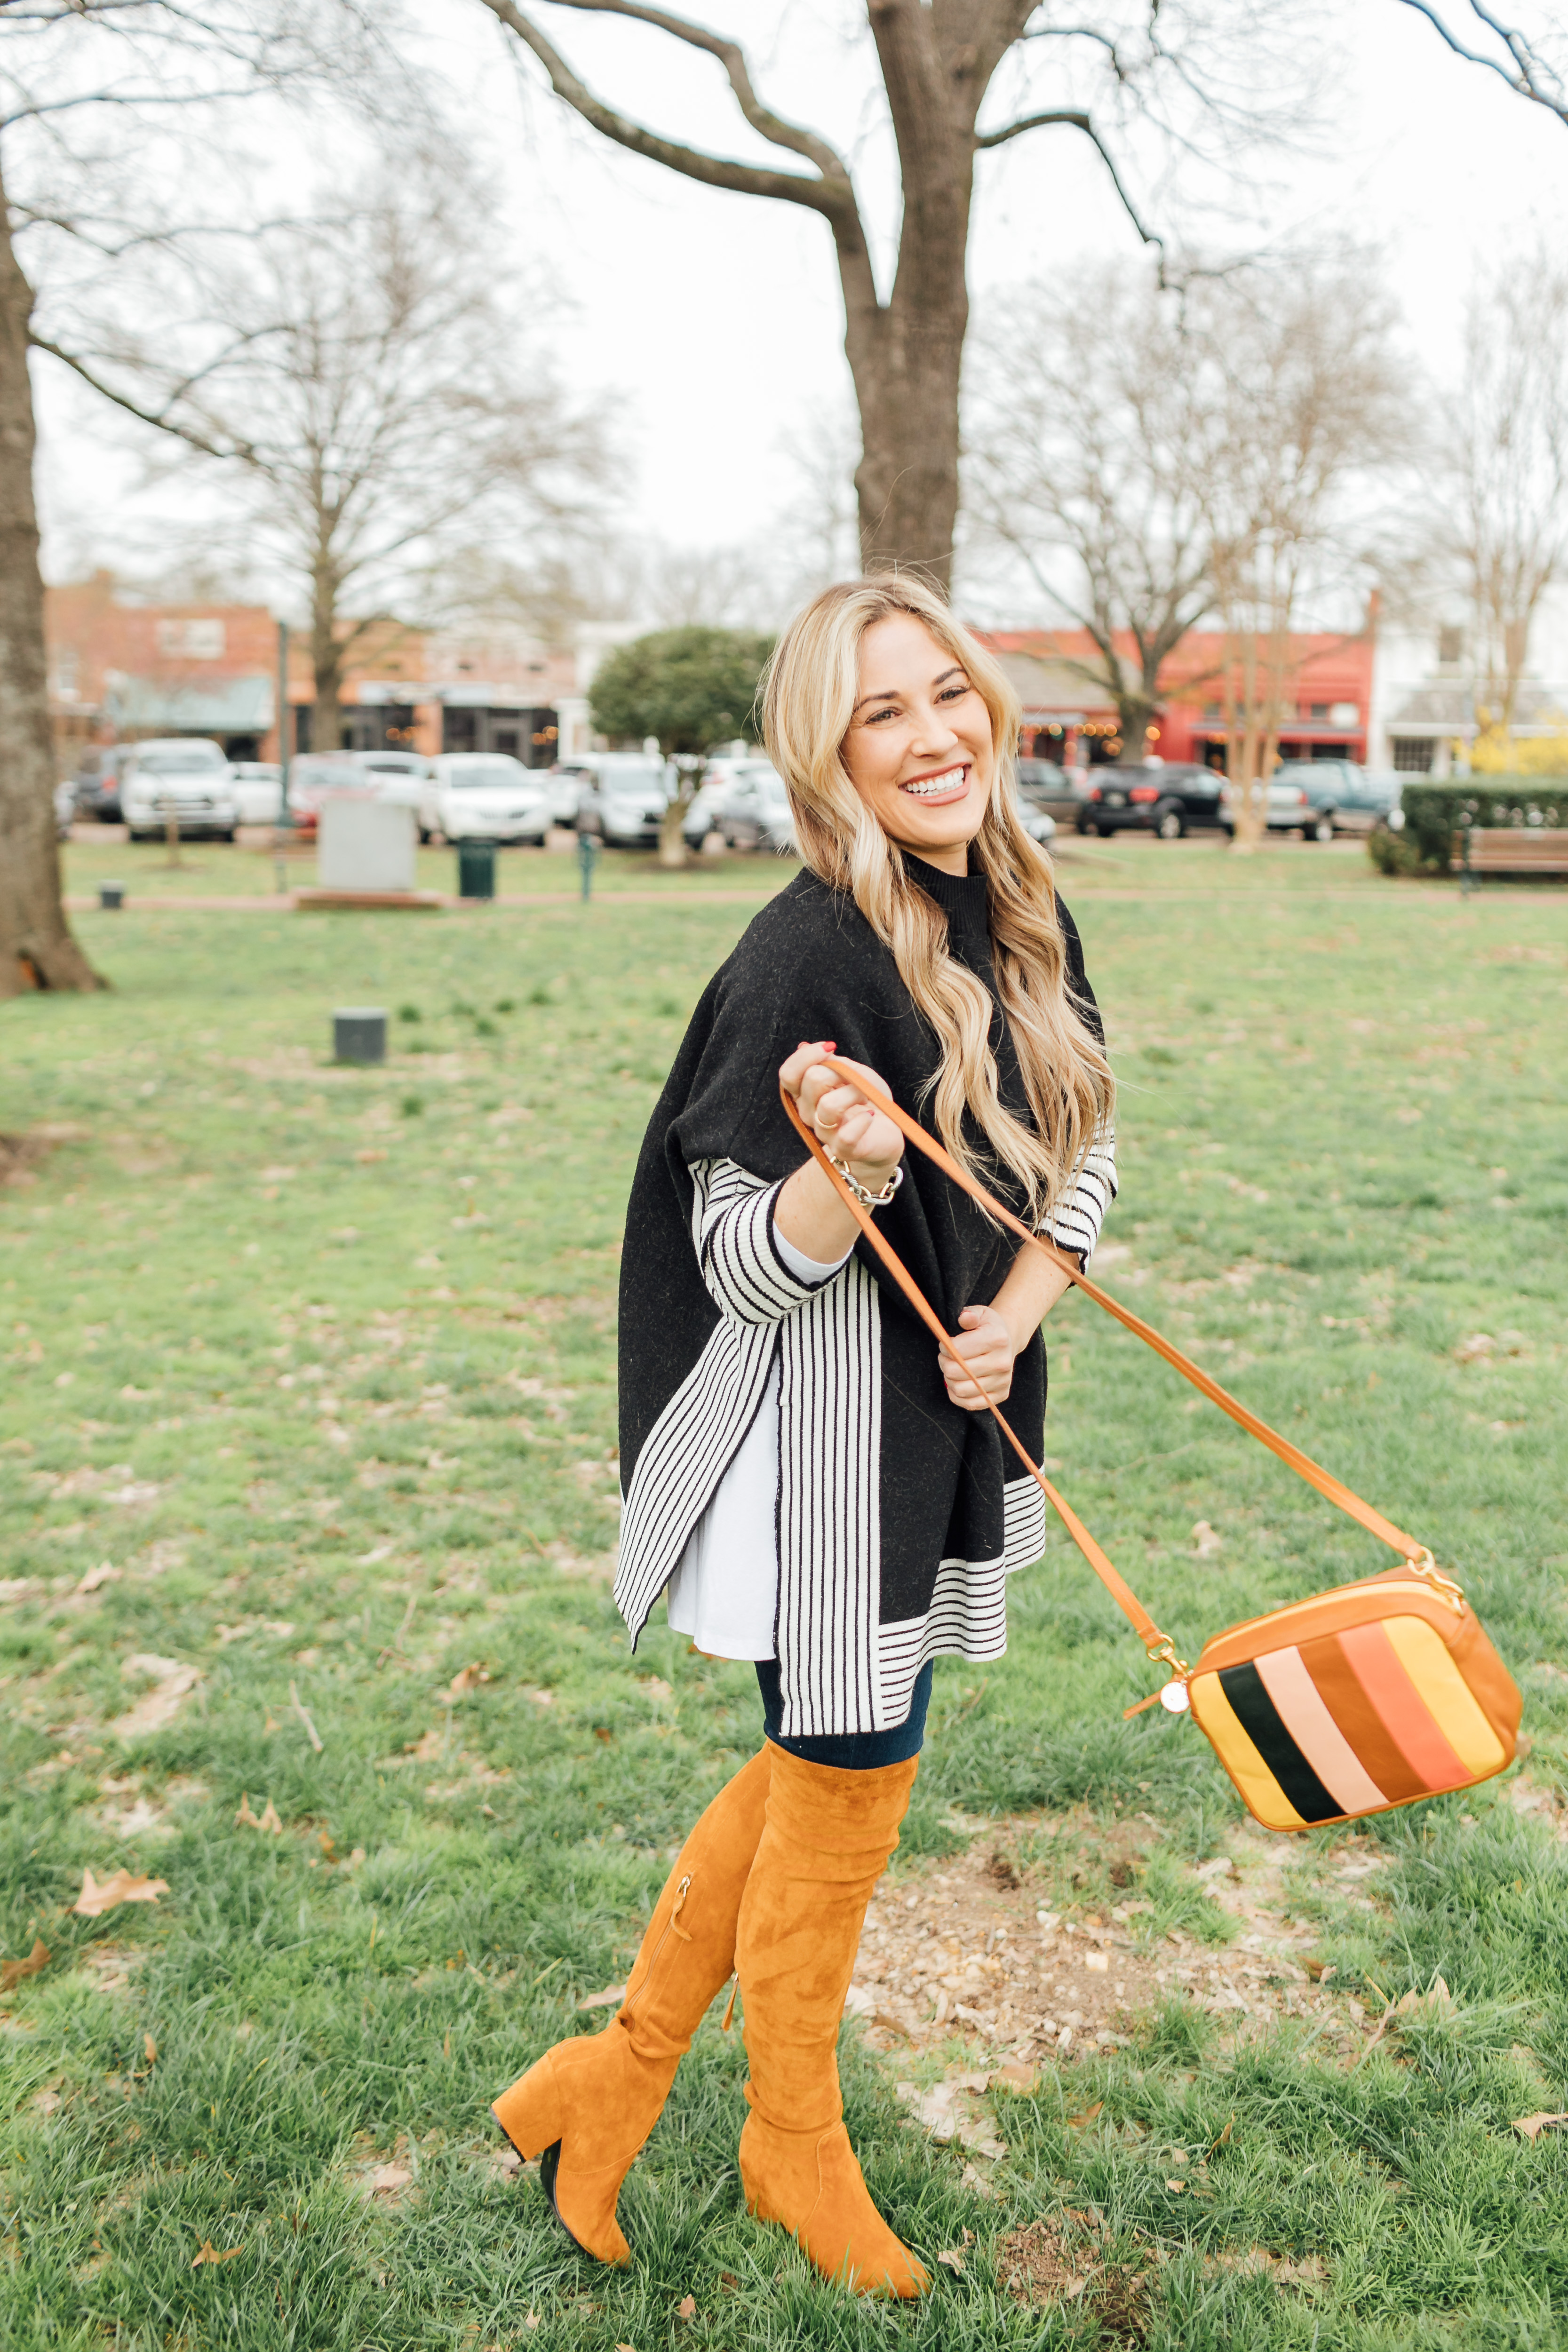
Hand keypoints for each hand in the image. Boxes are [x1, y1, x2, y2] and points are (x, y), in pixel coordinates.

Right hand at [780, 1042, 903, 1192]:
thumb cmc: (867, 1101)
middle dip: (840, 1072)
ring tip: (866, 1098)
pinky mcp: (843, 1149)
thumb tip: (803, 1046)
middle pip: (812, 1080)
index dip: (806, 1056)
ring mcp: (824, 1133)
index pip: (788, 1074)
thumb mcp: (854, 1073)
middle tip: (856, 1080)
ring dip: (855, 1093)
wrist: (885, 1134)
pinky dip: (862, 1121)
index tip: (830, 1047)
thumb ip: (832, 1062)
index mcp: (805, 1094)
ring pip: (829, 1106)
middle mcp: (808, 1113)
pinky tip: (870, 1115)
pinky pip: (846, 1135)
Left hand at [938, 1303, 1018, 1410]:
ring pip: (960, 1390)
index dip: (944, 1347)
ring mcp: (1003, 1381)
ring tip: (952, 1369)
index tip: (946, 1344)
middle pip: (955, 1371)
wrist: (1007, 1341)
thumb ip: (969, 1315)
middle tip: (947, 1357)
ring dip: (949, 1380)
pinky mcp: (1001, 1395)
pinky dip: (957, 1396)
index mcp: (997, 1339)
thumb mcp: (980, 1314)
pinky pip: (970, 1404)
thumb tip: (964, 1318)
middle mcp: (1002, 1362)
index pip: (956, 1350)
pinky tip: (958, 1383)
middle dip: (944, 1363)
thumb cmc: (987, 1327)